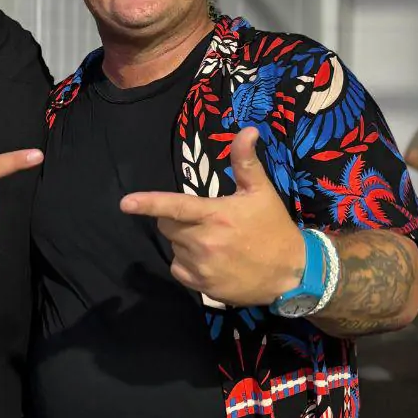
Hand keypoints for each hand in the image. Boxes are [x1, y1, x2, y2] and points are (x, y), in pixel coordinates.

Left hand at [120, 127, 304, 306]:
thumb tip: (247, 130)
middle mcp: (204, 242)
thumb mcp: (262, 192)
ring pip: (173, 247)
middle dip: (176, 220)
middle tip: (203, 219)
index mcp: (215, 215)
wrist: (292, 273)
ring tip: (211, 240)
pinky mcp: (202, 286)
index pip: (174, 207)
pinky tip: (207, 259)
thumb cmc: (274, 228)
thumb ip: (246, 162)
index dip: (148, 203)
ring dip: (183, 241)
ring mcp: (202, 267)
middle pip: (167, 226)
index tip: (126, 203)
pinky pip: (177, 268)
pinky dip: (185, 262)